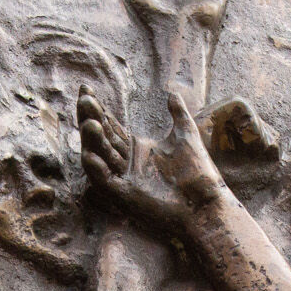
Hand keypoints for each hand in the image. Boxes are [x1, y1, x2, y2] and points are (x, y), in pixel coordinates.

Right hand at [81, 91, 223, 235]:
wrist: (206, 202)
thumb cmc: (198, 172)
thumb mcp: (186, 134)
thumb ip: (177, 113)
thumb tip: (172, 92)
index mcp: (136, 149)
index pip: (110, 126)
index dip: (98, 109)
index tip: (86, 88)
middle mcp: (126, 163)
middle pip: (101, 138)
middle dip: (91, 118)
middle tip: (84, 99)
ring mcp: (123, 179)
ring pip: (99, 156)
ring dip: (91, 141)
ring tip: (89, 123)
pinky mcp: (124, 196)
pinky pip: (104, 182)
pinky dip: (96, 169)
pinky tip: (90, 155)